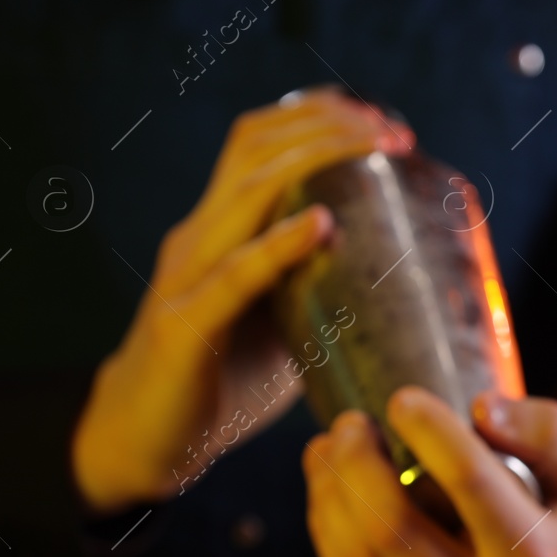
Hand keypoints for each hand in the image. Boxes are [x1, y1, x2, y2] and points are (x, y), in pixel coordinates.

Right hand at [71, 90, 412, 512]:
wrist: (147, 441)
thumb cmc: (224, 379)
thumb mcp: (285, 318)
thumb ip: (324, 286)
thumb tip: (409, 278)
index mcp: (221, 228)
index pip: (259, 141)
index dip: (317, 115)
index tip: (385, 121)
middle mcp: (200, 237)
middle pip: (255, 150)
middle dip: (328, 127)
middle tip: (394, 133)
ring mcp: (187, 278)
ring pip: (244, 196)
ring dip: (313, 164)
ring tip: (370, 153)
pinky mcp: (183, 328)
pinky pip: (232, 278)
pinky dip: (278, 246)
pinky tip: (321, 225)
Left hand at [301, 387, 556, 556]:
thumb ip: (551, 433)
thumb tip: (481, 409)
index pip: (469, 480)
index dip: (427, 429)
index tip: (403, 399)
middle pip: (390, 527)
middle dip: (353, 463)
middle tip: (349, 423)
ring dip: (328, 494)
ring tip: (329, 451)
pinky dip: (330, 532)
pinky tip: (333, 496)